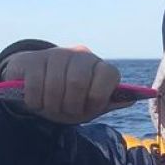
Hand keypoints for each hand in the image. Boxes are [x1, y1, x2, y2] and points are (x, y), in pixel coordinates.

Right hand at [0, 46, 127, 124]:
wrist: (34, 88)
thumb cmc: (67, 99)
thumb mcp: (89, 106)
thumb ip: (108, 102)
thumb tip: (132, 100)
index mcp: (98, 66)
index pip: (108, 75)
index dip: (98, 98)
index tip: (89, 107)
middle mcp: (79, 55)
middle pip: (77, 82)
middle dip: (71, 105)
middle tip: (66, 110)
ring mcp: (55, 54)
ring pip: (54, 85)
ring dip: (51, 105)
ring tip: (51, 107)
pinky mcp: (32, 59)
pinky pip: (34, 86)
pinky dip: (35, 101)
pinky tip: (36, 101)